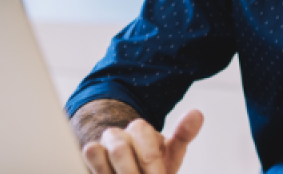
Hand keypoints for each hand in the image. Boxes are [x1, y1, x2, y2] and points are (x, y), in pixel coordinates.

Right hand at [81, 109, 203, 173]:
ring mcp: (100, 146)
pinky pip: (85, 157)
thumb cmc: (151, 168)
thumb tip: (197, 113)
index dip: (152, 165)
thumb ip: (183, 135)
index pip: (143, 139)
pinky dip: (97, 171)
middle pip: (119, 148)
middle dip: (132, 173)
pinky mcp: (86, 158)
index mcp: (140, 130)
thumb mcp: (171, 155)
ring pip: (97, 151)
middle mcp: (118, 135)